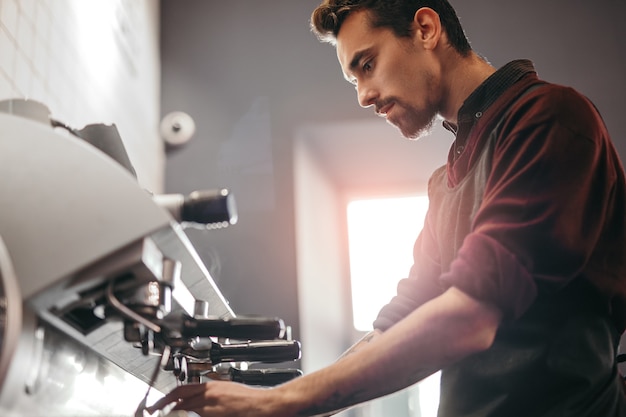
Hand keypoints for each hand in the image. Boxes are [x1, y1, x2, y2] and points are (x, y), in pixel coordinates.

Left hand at [147, 381, 279, 416]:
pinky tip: (191, 416)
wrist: (267, 405)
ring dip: (179, 411)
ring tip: (167, 413)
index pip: (183, 389)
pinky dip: (194, 415)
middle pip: (181, 398)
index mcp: (212, 386)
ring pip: (189, 407)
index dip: (167, 396)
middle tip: (154, 409)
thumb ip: (212, 392)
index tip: (158, 402)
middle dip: (166, 404)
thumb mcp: (228, 389)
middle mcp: (210, 393)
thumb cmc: (251, 400)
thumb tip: (198, 398)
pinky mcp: (217, 414)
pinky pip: (200, 415)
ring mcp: (213, 405)